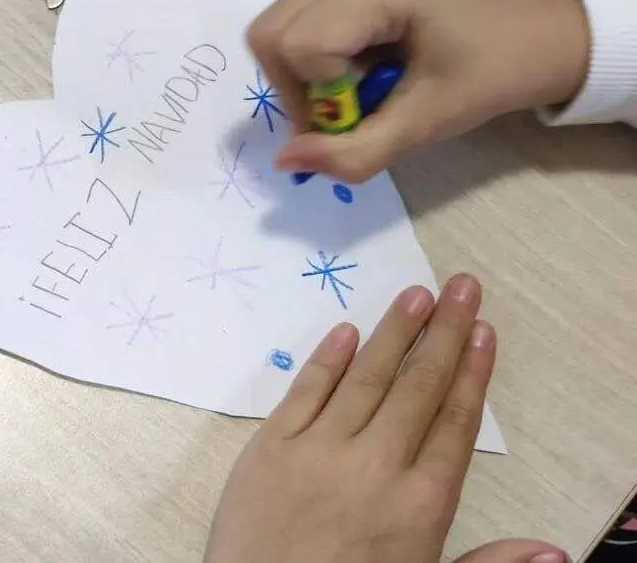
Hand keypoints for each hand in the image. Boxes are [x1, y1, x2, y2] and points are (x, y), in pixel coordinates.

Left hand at [204, 275, 567, 562]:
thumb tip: (554, 551)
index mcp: (420, 503)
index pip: (455, 423)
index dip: (472, 373)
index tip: (485, 332)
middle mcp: (376, 465)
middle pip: (418, 387)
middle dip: (445, 334)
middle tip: (462, 287)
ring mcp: (319, 450)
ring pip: (366, 377)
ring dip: (394, 332)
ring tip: (417, 295)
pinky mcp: (270, 447)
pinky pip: (305, 392)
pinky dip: (328, 359)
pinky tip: (347, 331)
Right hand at [248, 0, 590, 182]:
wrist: (522, 39)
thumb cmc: (483, 78)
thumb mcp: (423, 126)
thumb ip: (353, 152)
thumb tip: (283, 160)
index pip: (298, 48)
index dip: (317, 98)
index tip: (359, 117)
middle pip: (271, 35)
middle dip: (296, 88)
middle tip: (344, 110)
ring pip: (272, 32)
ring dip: (299, 78)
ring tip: (350, 89)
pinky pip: (288, 25)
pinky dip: (306, 63)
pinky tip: (350, 67)